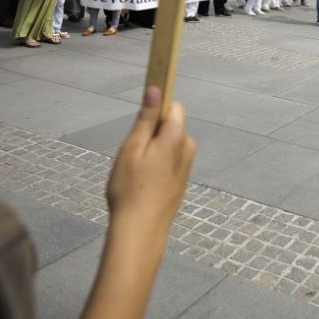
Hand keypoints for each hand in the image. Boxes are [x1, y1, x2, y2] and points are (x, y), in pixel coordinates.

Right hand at [107, 87, 195, 230]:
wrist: (141, 230)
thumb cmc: (131, 187)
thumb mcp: (132, 147)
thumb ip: (146, 118)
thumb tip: (157, 89)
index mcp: (178, 136)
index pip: (173, 106)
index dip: (157, 108)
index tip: (141, 118)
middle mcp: (188, 147)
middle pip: (170, 125)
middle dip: (151, 132)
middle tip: (132, 152)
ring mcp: (187, 165)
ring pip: (168, 144)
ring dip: (153, 149)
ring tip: (135, 170)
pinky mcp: (182, 179)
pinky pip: (169, 160)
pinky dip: (157, 164)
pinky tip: (143, 182)